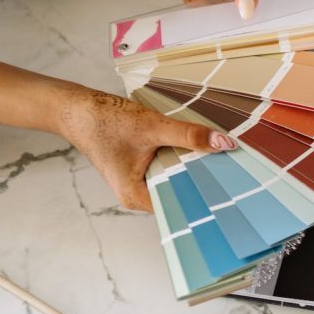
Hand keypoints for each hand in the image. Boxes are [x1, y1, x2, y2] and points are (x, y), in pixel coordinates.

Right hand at [57, 90, 236, 211]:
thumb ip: (188, 136)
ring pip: (176, 179)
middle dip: (204, 182)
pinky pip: (169, 168)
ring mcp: (139, 182)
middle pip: (181, 193)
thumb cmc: (105, 121)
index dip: (207, 196)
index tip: (233, 190)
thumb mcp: (152, 127)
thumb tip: (224, 144)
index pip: (181, 205)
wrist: (76, 108)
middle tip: (237, 174)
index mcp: (137, 197)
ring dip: (194, 168)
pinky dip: (182, 159)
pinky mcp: (140, 168)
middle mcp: (138, 195)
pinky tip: (201, 151)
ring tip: (225, 162)